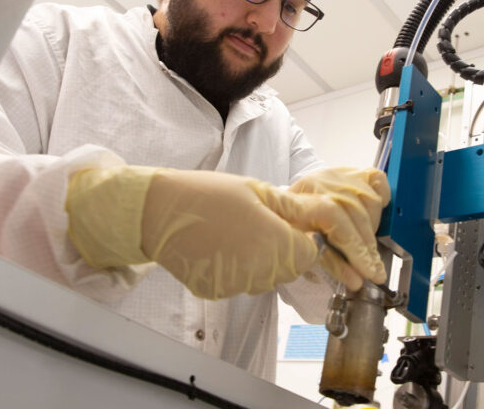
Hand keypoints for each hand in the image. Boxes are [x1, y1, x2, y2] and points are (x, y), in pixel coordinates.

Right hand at [66, 166, 318, 299]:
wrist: (159, 211)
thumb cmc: (208, 194)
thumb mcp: (258, 191)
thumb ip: (295, 210)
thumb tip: (325, 217)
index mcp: (275, 242)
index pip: (310, 254)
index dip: (304, 240)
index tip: (291, 226)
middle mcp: (259, 270)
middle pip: (289, 269)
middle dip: (284, 250)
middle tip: (258, 224)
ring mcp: (235, 285)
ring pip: (265, 278)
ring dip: (261, 260)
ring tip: (236, 233)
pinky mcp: (216, 291)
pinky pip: (240, 283)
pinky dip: (236, 269)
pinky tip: (220, 247)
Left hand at [282, 167, 389, 289]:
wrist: (282, 203)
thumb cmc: (291, 227)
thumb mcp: (304, 245)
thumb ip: (330, 262)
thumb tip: (356, 281)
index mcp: (306, 200)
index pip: (341, 227)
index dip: (358, 253)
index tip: (370, 272)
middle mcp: (323, 183)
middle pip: (358, 215)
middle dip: (368, 248)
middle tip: (374, 268)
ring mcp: (337, 175)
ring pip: (371, 201)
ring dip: (374, 228)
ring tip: (367, 245)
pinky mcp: (349, 171)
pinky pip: (376, 179)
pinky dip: (382, 195)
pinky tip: (376, 214)